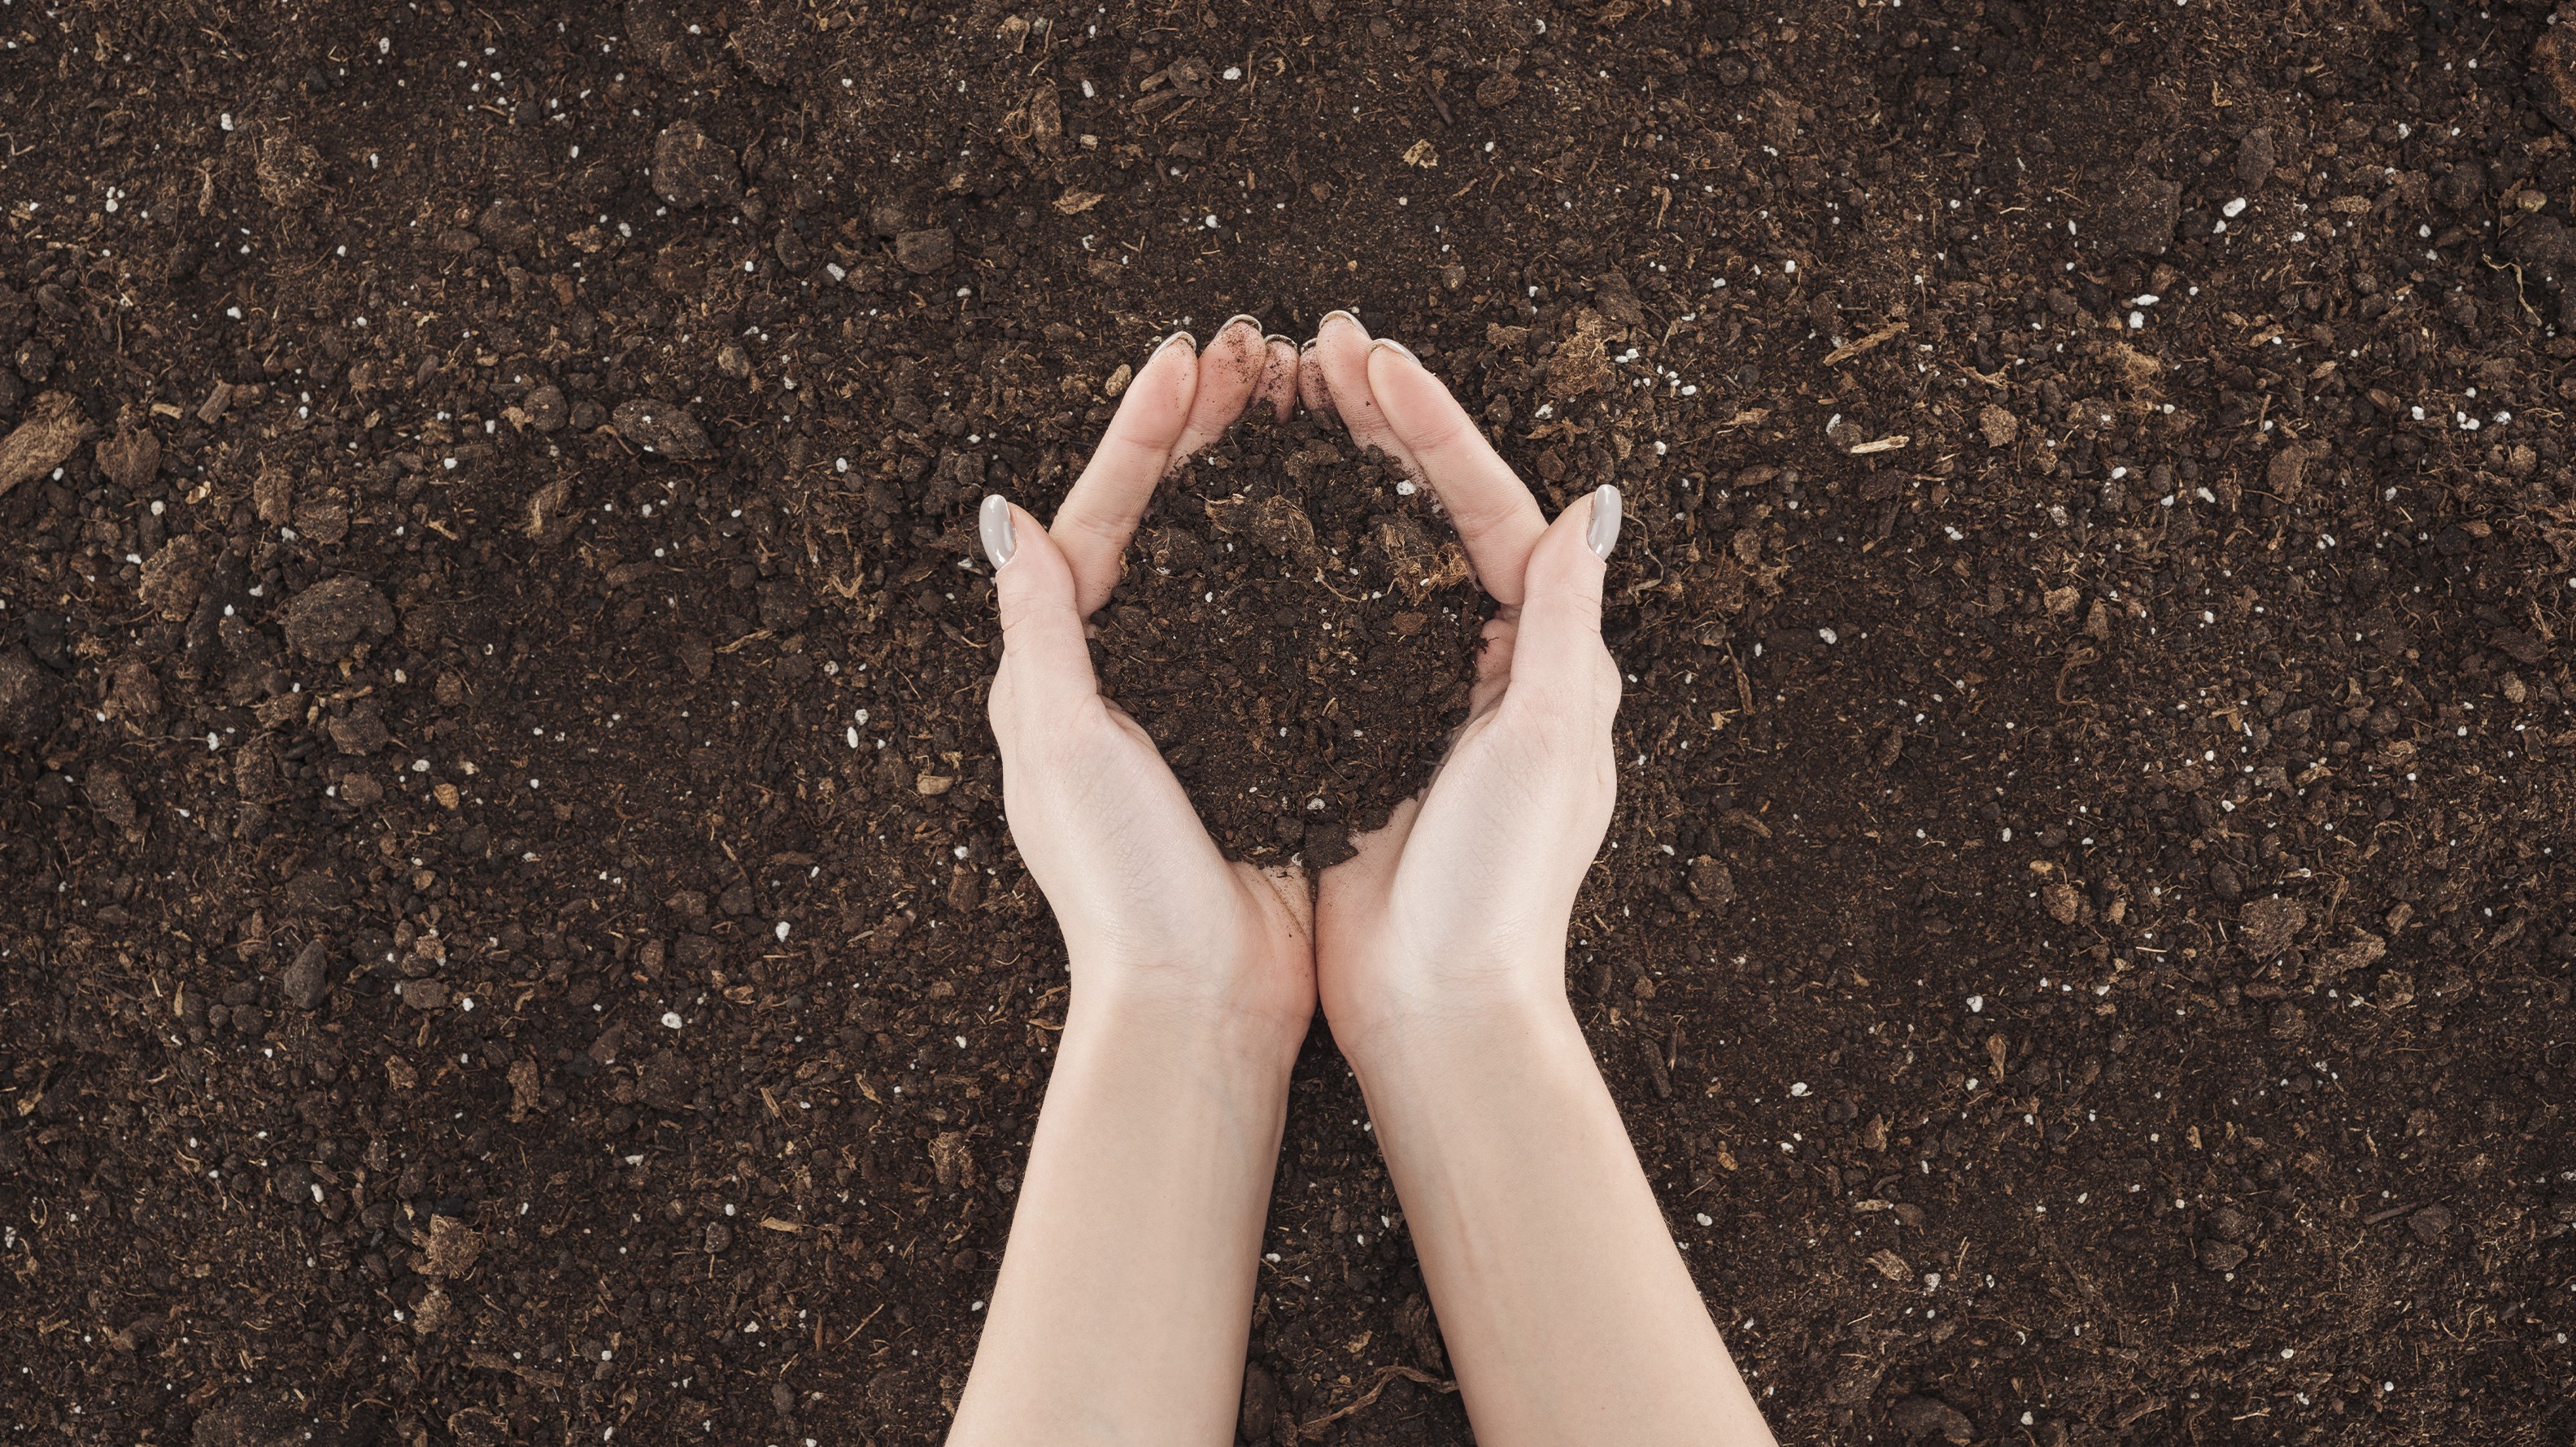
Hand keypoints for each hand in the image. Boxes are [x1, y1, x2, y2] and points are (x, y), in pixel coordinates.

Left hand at [981, 317, 1314, 1041]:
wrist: (1199, 1001)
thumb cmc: (1121, 886)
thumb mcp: (1061, 751)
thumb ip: (1039, 635)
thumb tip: (1004, 521)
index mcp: (1067, 667)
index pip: (1102, 517)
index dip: (1146, 433)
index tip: (1191, 358)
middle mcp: (1133, 672)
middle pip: (1171, 521)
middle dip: (1211, 433)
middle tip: (1263, 353)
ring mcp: (1207, 699)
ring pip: (1237, 558)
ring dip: (1267, 477)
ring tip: (1310, 405)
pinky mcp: (1272, 733)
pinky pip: (1293, 622)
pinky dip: (1317, 557)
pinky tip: (1359, 516)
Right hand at [1298, 311, 1624, 1053]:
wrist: (1438, 1008)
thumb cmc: (1503, 887)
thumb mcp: (1548, 746)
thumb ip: (1568, 623)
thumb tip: (1595, 505)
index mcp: (1546, 654)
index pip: (1490, 506)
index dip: (1432, 427)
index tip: (1374, 360)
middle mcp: (1491, 663)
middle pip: (1429, 515)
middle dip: (1378, 426)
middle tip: (1316, 348)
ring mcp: (1420, 695)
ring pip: (1371, 554)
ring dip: (1332, 475)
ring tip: (1280, 403)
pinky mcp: (1359, 732)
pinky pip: (1327, 619)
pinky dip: (1293, 557)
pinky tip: (1244, 517)